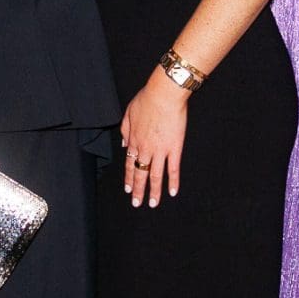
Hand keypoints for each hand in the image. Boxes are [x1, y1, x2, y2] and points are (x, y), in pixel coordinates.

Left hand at [119, 74, 190, 207]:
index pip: (129, 164)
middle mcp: (145, 148)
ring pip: (155, 175)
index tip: (128, 190)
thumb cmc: (147, 98)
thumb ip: (125, 130)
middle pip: (140, 173)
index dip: (129, 178)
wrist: (163, 94)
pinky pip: (173, 168)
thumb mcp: (129, 113)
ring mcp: (160, 149)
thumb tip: (123, 144)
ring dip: (153, 191)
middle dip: (138, 190)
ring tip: (153, 203)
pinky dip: (173, 182)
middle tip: (137, 203)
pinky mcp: (174, 147)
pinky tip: (173, 192)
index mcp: (134, 140)